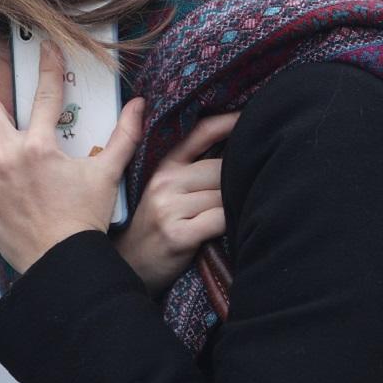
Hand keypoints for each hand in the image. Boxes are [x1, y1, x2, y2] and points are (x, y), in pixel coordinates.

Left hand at [0, 41, 145, 273]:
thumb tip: (140, 106)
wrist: (62, 262)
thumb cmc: (84, 220)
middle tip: (16, 127)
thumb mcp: (107, 174)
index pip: (46, 94)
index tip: (47, 48)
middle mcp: (8, 157)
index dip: (49, 66)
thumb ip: (123, 137)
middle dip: (0, 112)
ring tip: (11, 159)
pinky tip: (9, 188)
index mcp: (40, 147)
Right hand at [113, 111, 239, 295]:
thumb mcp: (164, 191)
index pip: (200, 133)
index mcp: (164, 166)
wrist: (130, 267)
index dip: (228, 122)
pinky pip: (221, 219)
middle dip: (237, 180)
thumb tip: (233, 148)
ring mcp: (169, 208)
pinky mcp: (178, 234)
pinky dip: (231, 224)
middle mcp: (165, 182)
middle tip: (250, 187)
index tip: (252, 115)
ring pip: (223, 194)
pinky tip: (231, 230)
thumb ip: (191, 169)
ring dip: (236, 204)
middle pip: (220, 168)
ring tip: (238, 213)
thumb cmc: (156, 228)